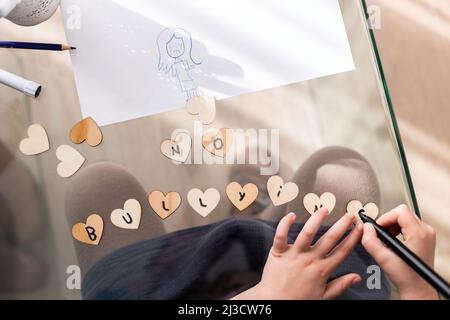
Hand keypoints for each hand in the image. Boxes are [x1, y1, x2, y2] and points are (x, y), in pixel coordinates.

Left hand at [233, 209, 362, 299]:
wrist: (275, 302)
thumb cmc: (297, 300)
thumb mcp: (324, 296)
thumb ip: (340, 285)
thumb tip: (357, 277)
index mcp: (322, 270)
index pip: (342, 251)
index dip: (353, 238)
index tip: (360, 229)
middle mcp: (310, 260)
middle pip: (329, 239)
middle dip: (342, 225)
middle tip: (350, 215)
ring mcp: (294, 255)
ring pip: (307, 233)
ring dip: (317, 219)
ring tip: (325, 209)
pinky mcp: (279, 252)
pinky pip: (281, 235)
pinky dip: (285, 224)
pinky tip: (292, 215)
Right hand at [361, 204, 438, 299]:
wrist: (417, 287)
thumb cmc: (406, 277)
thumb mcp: (383, 259)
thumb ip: (370, 241)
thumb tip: (366, 227)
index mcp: (419, 234)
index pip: (400, 211)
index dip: (385, 217)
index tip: (378, 228)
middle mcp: (425, 231)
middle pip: (402, 213)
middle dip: (388, 222)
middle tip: (381, 234)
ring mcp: (426, 234)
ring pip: (404, 217)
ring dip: (392, 226)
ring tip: (387, 239)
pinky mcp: (424, 237)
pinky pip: (408, 224)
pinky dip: (397, 229)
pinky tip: (393, 241)